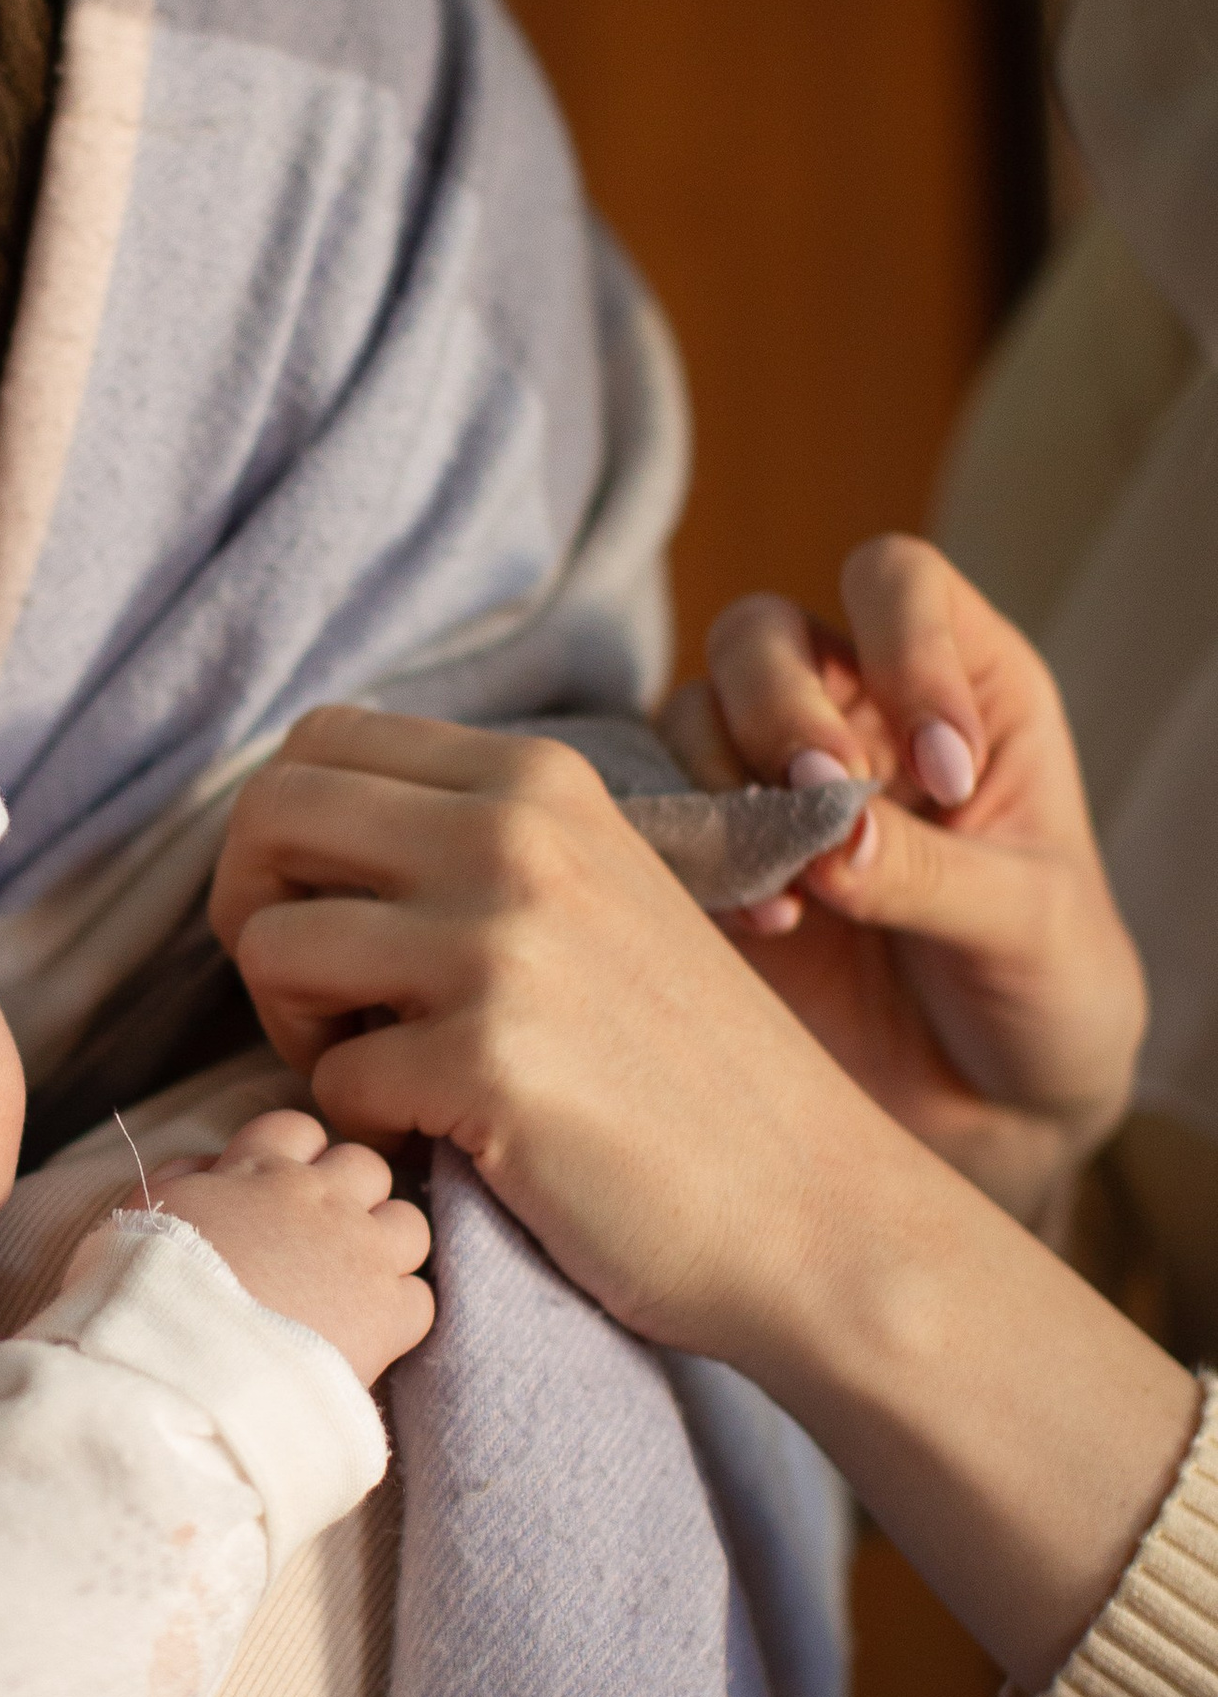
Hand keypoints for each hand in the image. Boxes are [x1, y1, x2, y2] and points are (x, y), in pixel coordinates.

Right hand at [145, 1105, 434, 1384]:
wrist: (176, 1369)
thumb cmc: (142, 1292)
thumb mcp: (141, 1210)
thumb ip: (185, 1175)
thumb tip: (216, 1163)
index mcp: (259, 1168)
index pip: (299, 1129)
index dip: (295, 1160)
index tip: (281, 1194)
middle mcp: (319, 1198)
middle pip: (366, 1168)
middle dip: (351, 1198)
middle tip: (322, 1244)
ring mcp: (360, 1253)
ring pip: (408, 1224)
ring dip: (385, 1250)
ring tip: (351, 1289)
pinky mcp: (386, 1315)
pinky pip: (420, 1298)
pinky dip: (396, 1314)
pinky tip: (363, 1338)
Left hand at [209, 712, 870, 1365]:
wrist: (810, 1210)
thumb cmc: (682, 1071)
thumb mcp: (595, 895)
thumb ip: (475, 841)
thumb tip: (298, 834)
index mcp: (539, 780)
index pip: (319, 745)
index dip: (280, 839)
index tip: (322, 918)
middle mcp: (515, 837)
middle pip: (269, 819)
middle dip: (252, 917)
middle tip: (314, 1004)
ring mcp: (500, 945)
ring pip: (271, 947)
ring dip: (294, 1030)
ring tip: (380, 1077)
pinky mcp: (486, 1063)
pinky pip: (328, 1080)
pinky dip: (361, 1127)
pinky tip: (439, 1143)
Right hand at [665, 537, 1145, 1224]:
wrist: (988, 1112)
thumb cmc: (1044, 993)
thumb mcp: (1028, 928)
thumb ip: (933, 873)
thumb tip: (828, 841)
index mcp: (961, 687)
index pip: (898, 584)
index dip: (906, 646)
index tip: (944, 774)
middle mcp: (852, 714)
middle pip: (761, 635)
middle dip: (779, 710)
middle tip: (818, 800)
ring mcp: (765, 787)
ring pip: (689, 716)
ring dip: (720, 786)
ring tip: (785, 895)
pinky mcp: (708, 865)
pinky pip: (652, 821)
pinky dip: (686, 858)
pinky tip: (753, 924)